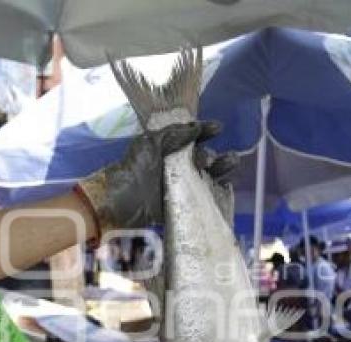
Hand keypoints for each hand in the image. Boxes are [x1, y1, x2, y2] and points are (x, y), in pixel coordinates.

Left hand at [79, 120, 235, 232]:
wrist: (120, 203)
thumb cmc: (133, 170)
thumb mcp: (149, 144)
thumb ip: (173, 134)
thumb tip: (196, 127)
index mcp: (169, 150)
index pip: (193, 138)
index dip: (206, 132)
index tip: (217, 128)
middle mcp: (179, 167)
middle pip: (205, 158)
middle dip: (214, 154)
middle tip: (207, 158)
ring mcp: (184, 186)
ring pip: (210, 175)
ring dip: (221, 168)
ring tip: (230, 162)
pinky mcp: (186, 204)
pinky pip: (207, 195)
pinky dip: (219, 189)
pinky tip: (225, 183)